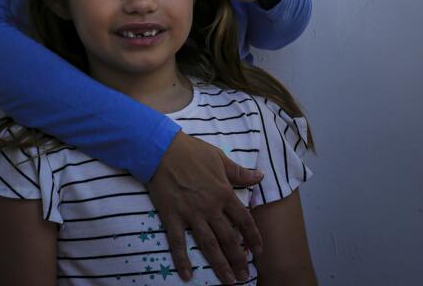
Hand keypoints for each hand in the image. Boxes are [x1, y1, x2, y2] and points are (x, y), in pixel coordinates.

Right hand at [147, 132, 264, 282]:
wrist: (162, 149)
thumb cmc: (192, 151)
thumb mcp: (220, 158)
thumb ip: (240, 172)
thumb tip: (260, 176)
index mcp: (224, 193)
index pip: (244, 220)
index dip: (253, 237)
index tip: (259, 251)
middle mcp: (210, 208)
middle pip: (229, 238)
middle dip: (238, 259)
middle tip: (244, 276)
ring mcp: (191, 214)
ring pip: (209, 245)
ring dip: (220, 264)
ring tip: (229, 281)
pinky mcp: (172, 217)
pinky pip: (178, 243)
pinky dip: (182, 260)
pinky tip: (187, 275)